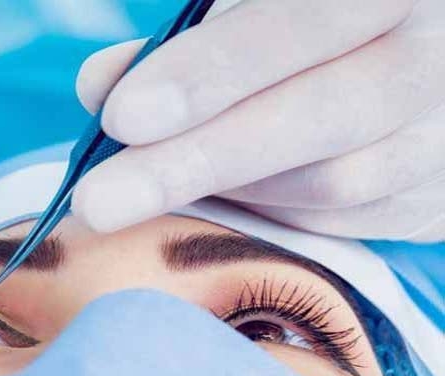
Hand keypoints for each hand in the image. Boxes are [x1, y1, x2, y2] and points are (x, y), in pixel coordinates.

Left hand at [72, 0, 444, 241]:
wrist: (423, 72)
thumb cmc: (320, 33)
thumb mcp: (262, 10)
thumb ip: (190, 40)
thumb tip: (100, 86)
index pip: (305, 21)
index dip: (212, 71)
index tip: (122, 116)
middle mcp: (432, 58)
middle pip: (321, 118)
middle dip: (198, 160)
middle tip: (99, 201)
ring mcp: (442, 136)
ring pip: (332, 182)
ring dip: (227, 190)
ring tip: (145, 191)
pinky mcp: (436, 198)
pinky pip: (344, 221)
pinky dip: (268, 215)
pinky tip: (219, 201)